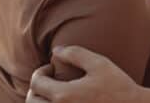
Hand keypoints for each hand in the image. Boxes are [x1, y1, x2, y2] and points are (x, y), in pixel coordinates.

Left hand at [26, 46, 144, 102]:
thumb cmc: (118, 86)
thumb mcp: (98, 63)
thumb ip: (75, 54)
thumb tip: (55, 51)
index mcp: (64, 96)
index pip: (36, 83)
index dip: (40, 72)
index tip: (51, 68)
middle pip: (32, 102)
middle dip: (36, 89)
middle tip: (48, 81)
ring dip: (40, 102)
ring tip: (54, 93)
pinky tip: (63, 102)